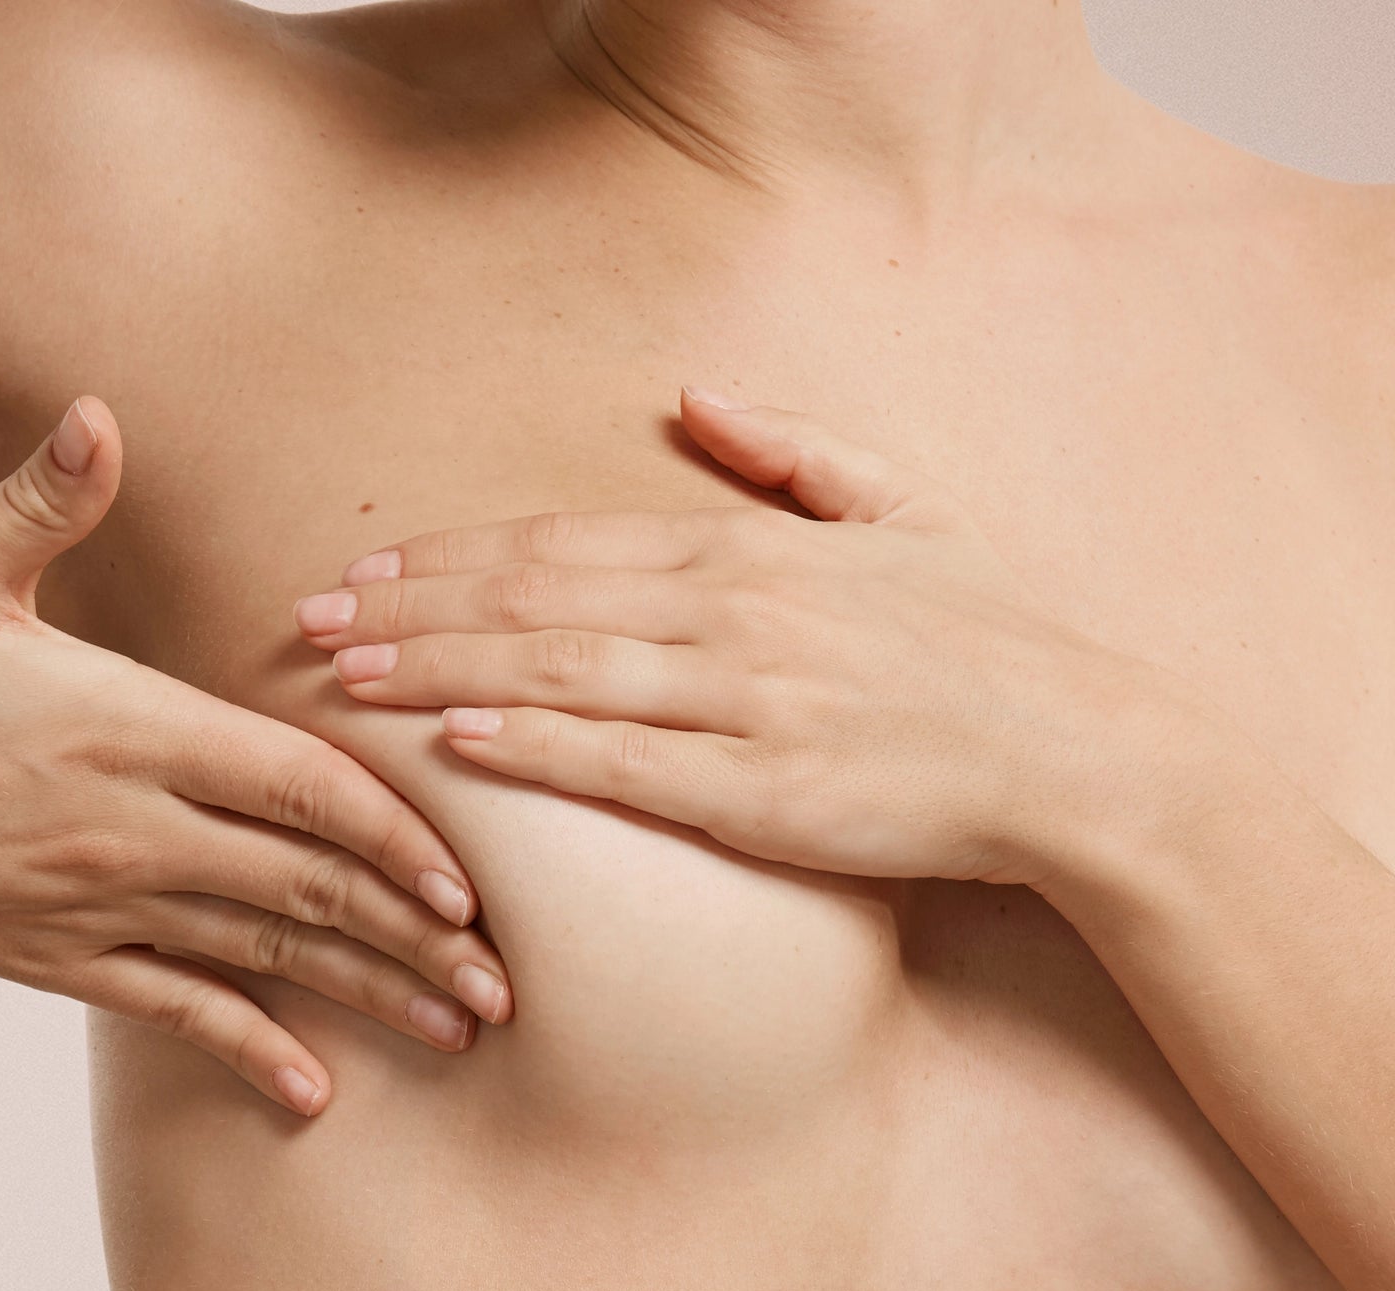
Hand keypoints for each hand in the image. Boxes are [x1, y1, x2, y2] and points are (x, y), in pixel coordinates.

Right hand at [0, 397, 510, 1115]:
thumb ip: (41, 498)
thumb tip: (102, 410)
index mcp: (125, 728)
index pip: (298, 786)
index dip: (397, 835)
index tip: (470, 876)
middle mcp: (127, 830)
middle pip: (308, 887)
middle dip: (417, 936)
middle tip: (510, 977)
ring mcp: (92, 906)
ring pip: (262, 958)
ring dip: (367, 995)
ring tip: (457, 1029)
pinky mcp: (50, 960)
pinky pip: (175, 1014)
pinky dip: (252, 1051)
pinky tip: (316, 1091)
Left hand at [291, 389, 1225, 901]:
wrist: (1089, 757)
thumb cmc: (995, 648)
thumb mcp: (905, 514)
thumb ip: (795, 456)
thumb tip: (699, 393)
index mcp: (755, 551)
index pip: (564, 543)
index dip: (451, 556)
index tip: (362, 567)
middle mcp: (738, 614)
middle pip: (536, 598)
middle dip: (410, 608)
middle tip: (305, 621)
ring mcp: (751, 702)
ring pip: (560, 672)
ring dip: (439, 670)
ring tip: (344, 678)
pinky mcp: (770, 793)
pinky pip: (628, 764)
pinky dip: (536, 746)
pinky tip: (455, 741)